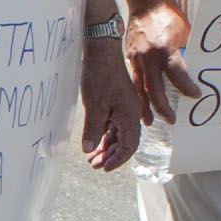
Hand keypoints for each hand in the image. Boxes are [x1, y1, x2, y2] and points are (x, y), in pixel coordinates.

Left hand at [79, 39, 142, 170]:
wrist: (101, 52)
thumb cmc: (99, 76)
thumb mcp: (94, 106)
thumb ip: (93, 130)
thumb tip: (89, 149)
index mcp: (130, 115)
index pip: (129, 146)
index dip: (117, 159)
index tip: (104, 168)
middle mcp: (131, 114)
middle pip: (124, 142)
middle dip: (110, 155)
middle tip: (93, 165)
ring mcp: (124, 108)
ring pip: (118, 134)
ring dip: (106, 147)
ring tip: (91, 158)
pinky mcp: (116, 103)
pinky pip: (113, 125)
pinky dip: (104, 135)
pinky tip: (94, 143)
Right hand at [125, 0, 196, 123]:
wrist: (146, 3)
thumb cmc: (168, 16)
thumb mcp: (184, 32)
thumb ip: (186, 52)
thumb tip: (196, 69)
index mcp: (164, 48)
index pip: (176, 74)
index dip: (187, 87)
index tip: (196, 95)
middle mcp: (148, 56)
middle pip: (155, 88)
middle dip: (163, 107)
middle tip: (172, 119)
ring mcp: (136, 58)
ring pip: (140, 88)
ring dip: (145, 106)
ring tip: (150, 121)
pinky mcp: (130, 58)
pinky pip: (134, 80)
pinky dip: (138, 94)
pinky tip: (141, 104)